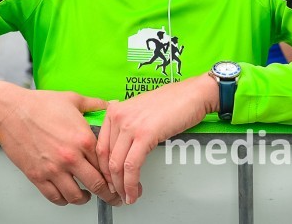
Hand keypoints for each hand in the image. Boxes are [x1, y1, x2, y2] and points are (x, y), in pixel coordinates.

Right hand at [0, 81, 121, 206]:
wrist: (11, 111)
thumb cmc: (39, 104)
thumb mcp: (73, 99)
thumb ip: (94, 104)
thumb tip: (109, 105)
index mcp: (83, 139)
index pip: (107, 164)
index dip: (115, 174)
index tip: (118, 179)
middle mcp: (70, 157)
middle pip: (97, 185)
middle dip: (108, 194)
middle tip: (113, 197)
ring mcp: (53, 169)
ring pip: (76, 196)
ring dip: (85, 199)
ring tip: (87, 195)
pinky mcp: (37, 176)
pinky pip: (55, 197)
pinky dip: (64, 200)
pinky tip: (67, 195)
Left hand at [96, 74, 217, 204]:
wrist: (192, 94)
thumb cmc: (171, 102)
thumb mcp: (140, 110)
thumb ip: (126, 125)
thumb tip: (120, 149)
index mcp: (114, 111)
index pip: (99, 147)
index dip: (102, 169)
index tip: (108, 181)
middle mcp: (118, 116)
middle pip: (105, 158)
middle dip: (110, 181)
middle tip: (117, 193)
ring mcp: (130, 125)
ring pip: (116, 165)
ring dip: (121, 186)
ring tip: (127, 196)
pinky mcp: (144, 135)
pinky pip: (132, 166)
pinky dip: (131, 183)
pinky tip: (134, 192)